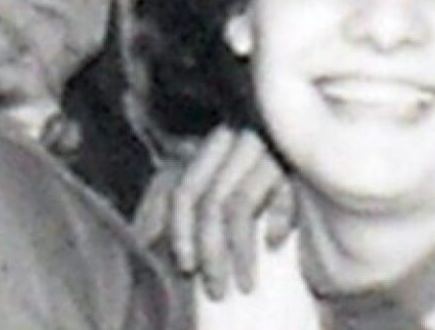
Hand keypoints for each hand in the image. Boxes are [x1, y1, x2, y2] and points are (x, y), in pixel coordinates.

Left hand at [133, 126, 293, 300]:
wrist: (287, 164)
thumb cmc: (228, 182)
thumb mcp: (191, 187)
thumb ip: (161, 203)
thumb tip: (141, 236)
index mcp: (197, 147)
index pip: (180, 190)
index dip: (179, 231)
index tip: (186, 267)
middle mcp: (227, 144)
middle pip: (210, 200)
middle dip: (210, 249)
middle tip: (216, 290)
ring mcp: (260, 151)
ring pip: (239, 204)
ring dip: (241, 250)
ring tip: (245, 284)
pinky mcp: (292, 164)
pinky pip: (284, 193)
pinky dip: (279, 219)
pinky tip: (274, 242)